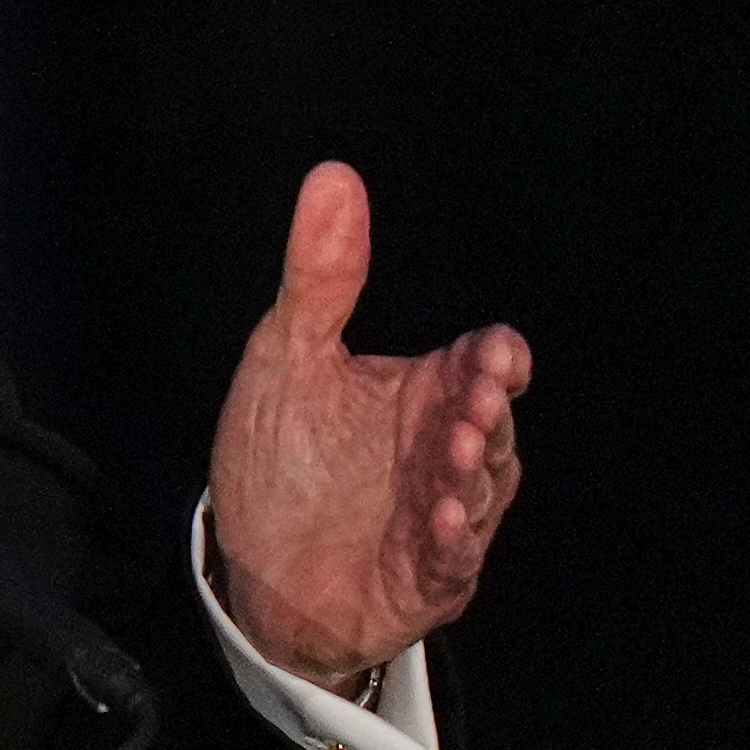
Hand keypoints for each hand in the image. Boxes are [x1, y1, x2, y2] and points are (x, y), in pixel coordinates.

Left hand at [207, 161, 531, 693]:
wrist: (253, 563)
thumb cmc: (282, 456)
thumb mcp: (288, 356)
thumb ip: (321, 276)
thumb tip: (334, 174)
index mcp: (422, 394)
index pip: (476, 365)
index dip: (493, 358)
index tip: (496, 348)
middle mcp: (443, 451)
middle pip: (487, 423)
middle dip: (487, 407)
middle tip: (479, 392)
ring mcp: (442, 517)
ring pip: (477, 489)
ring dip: (472, 469)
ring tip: (460, 444)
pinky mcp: (425, 575)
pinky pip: (449, 558)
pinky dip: (450, 539)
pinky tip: (442, 518)